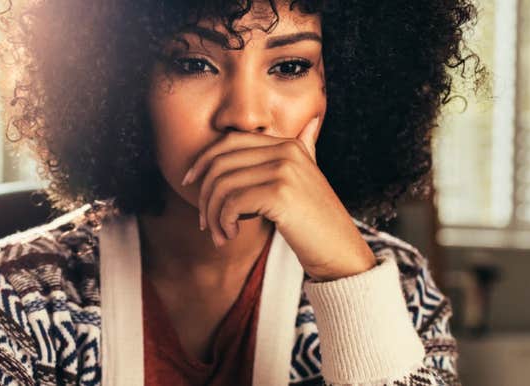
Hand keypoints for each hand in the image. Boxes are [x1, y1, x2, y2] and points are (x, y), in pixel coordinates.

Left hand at [180, 116, 375, 280]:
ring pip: (222, 185)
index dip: (203, 160)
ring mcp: (284, 170)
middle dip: (204, 195)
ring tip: (219, 236)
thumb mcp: (310, 179)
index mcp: (289, 145)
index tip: (189, 182)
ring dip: (212, 215)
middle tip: (204, 223)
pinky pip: (232, 203)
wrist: (341, 252)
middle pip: (221, 163)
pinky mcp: (280, 193)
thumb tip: (311, 124)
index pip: (230, 141)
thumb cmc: (317, 222)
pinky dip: (223, 222)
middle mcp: (286, 151)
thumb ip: (305, 150)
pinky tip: (230, 236)